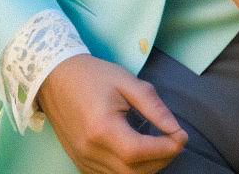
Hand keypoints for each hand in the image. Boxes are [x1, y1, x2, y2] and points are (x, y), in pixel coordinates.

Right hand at [37, 54, 187, 173]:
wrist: (56, 77)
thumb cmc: (93, 75)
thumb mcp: (126, 81)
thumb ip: (152, 106)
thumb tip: (175, 128)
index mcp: (102, 127)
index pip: (139, 152)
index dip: (165, 149)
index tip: (182, 136)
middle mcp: (90, 151)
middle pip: (134, 172)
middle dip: (162, 160)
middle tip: (175, 140)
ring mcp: (83, 161)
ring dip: (148, 167)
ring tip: (160, 145)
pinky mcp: (80, 163)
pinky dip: (130, 170)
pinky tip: (139, 152)